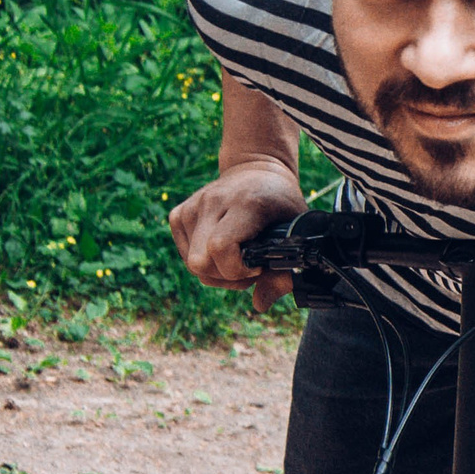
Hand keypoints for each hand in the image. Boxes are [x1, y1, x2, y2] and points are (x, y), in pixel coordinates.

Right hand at [168, 161, 306, 310]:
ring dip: (216, 272)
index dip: (237, 269)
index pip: (220, 248)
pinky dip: (203, 261)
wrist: (257, 169)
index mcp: (245, 203)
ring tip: (238, 259)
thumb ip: (283, 271)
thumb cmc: (281, 203)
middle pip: (200, 263)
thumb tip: (260, 304)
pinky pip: (184, 255)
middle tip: (249, 268)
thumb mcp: (295, 231)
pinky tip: (223, 250)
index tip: (258, 266)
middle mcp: (213, 201)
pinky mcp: (179, 213)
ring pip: (192, 264)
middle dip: (226, 277)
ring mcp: (193, 206)